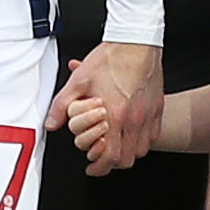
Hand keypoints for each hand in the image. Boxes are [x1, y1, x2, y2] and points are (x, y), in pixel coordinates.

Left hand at [57, 40, 162, 172]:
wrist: (136, 41)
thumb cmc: (112, 58)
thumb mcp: (79, 81)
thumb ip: (62, 105)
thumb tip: (52, 123)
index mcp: (115, 116)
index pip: (110, 156)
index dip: (100, 168)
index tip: (93, 167)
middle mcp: (134, 119)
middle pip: (127, 159)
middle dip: (113, 163)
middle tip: (102, 159)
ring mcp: (148, 115)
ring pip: (142, 149)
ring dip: (128, 152)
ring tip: (116, 146)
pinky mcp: (157, 107)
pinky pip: (153, 134)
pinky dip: (142, 140)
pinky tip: (132, 131)